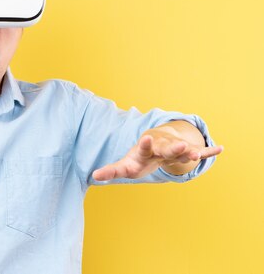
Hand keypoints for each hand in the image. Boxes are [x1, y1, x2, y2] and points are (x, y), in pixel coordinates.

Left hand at [92, 128, 222, 181]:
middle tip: (183, 147)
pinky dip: (208, 151)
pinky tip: (220, 149)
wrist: (154, 143)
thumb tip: (93, 175)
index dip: (146, 145)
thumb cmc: (137, 159)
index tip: (147, 138)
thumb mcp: (124, 166)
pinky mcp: (185, 150)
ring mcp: (174, 148)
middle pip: (166, 148)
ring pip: (182, 149)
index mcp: (143, 151)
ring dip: (190, 151)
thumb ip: (109, 171)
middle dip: (174, 148)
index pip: (143, 148)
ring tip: (198, 153)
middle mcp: (160, 148)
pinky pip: (198, 151)